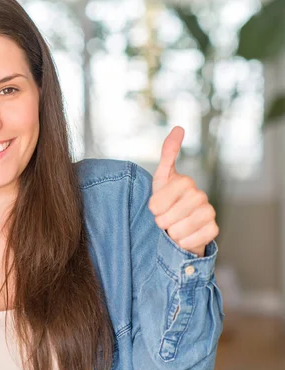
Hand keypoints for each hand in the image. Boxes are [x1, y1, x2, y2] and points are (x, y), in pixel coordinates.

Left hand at [148, 126, 218, 256]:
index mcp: (186, 182)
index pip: (160, 200)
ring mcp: (210, 213)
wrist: (178, 226)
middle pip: (171, 215)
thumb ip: (168, 154)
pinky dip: (184, 242)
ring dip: (172, 232)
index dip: (155, 207)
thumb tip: (179, 127)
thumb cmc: (167, 201)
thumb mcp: (161, 178)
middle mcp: (201, 195)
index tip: (155, 208)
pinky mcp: (214, 230)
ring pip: (182, 229)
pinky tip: (184, 237)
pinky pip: (194, 240)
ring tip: (173, 228)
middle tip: (163, 220)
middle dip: (162, 221)